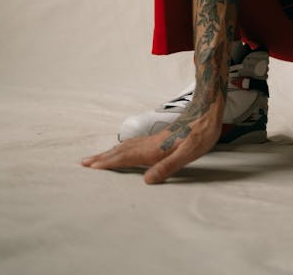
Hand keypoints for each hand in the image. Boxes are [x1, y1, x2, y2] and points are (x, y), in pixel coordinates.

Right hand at [81, 103, 222, 184]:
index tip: (90, 167)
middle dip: (102, 157)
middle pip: (121, 151)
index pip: (126, 157)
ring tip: (98, 157)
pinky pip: (135, 144)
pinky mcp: (160, 136)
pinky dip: (123, 148)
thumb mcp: (189, 153)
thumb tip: (146, 181)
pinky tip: (124, 149)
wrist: (209, 111)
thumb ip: (168, 166)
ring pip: (127, 146)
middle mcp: (150, 143)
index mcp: (154, 149)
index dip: (108, 163)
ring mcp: (154, 138)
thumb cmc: (201, 133)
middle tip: (84, 162)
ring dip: (111, 152)